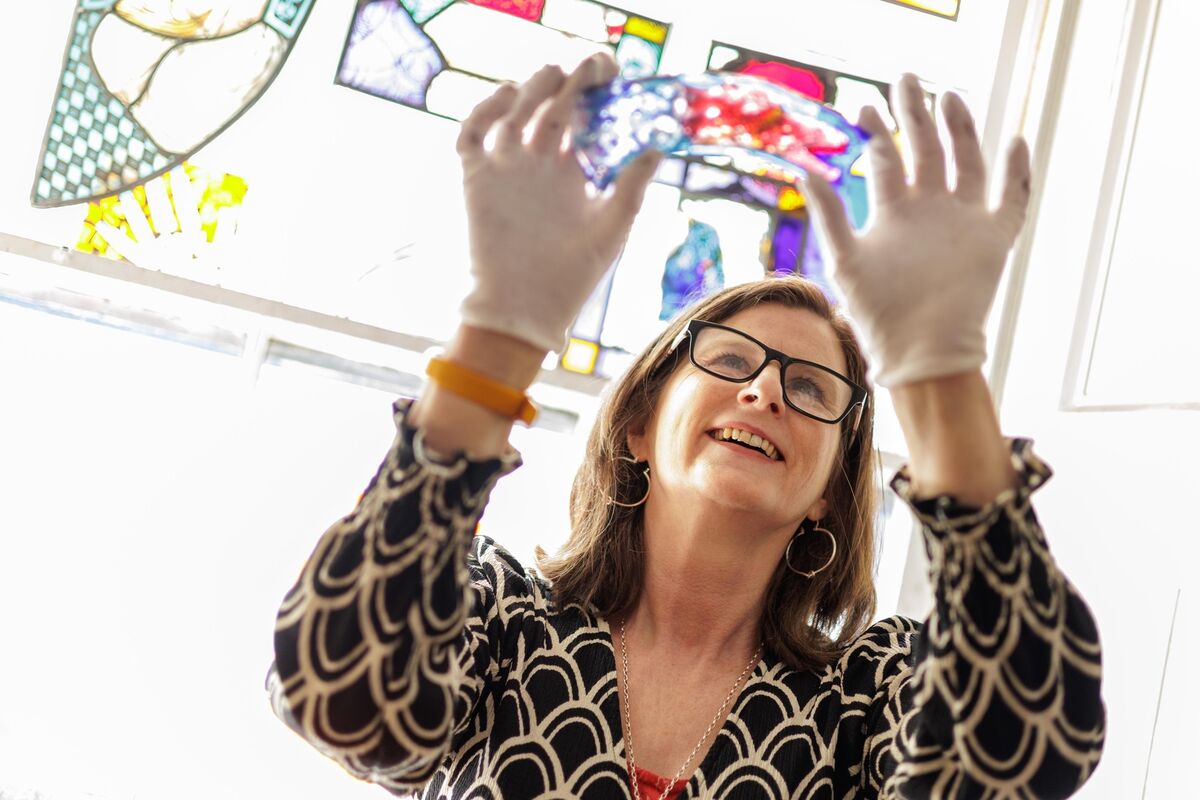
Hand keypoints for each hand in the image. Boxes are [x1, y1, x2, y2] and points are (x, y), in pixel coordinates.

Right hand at [456, 54, 661, 353]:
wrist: (524, 309)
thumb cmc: (572, 277)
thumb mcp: (613, 227)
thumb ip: (632, 185)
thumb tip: (658, 145)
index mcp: (573, 174)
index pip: (585, 119)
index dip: (596, 92)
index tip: (613, 73)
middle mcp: (539, 166)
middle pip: (552, 106)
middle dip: (571, 82)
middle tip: (589, 67)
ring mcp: (507, 169)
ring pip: (516, 111)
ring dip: (534, 86)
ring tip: (555, 74)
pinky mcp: (477, 179)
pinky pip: (473, 133)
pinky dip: (485, 109)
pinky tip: (509, 95)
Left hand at [801, 73, 1031, 386]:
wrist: (919, 353)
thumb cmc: (877, 313)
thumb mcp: (843, 258)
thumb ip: (828, 213)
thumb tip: (803, 169)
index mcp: (895, 212)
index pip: (887, 160)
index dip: (876, 133)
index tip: (862, 107)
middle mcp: (930, 211)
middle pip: (927, 149)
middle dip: (917, 114)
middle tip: (907, 79)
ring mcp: (963, 222)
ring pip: (968, 163)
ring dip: (962, 130)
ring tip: (951, 97)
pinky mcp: (994, 240)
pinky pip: (1012, 199)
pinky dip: (1017, 172)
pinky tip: (1015, 141)